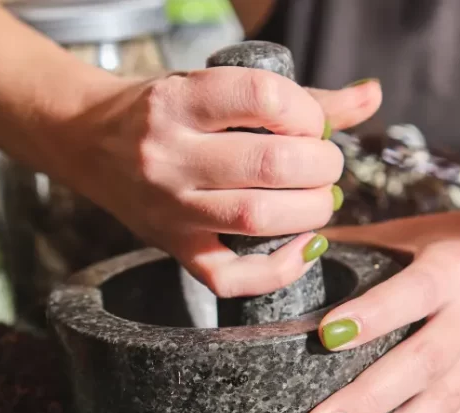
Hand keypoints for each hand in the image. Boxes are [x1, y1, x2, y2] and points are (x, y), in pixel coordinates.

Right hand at [55, 70, 380, 296]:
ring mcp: (170, 208)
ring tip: (318, 200)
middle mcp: (168, 155)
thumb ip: (295, 96)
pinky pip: (230, 278)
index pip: (262, 97)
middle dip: (321, 166)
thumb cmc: (162, 112)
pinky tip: (302, 247)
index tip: (313, 124)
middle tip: (325, 166)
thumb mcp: (213, 86)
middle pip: (269, 165)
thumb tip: (370, 96)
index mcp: (178, 100)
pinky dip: (279, 269)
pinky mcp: (174, 248)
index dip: (307, 112)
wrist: (89, 143)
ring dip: (310, 212)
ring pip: (255, 218)